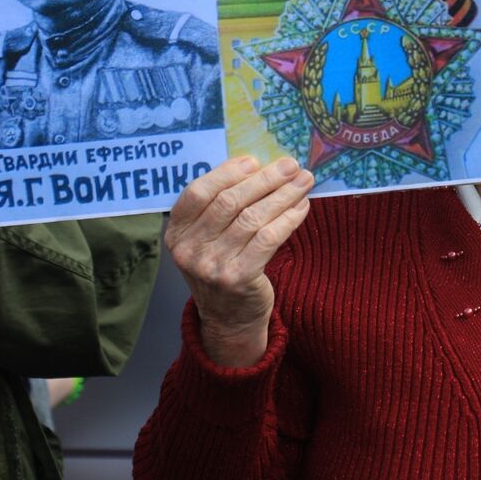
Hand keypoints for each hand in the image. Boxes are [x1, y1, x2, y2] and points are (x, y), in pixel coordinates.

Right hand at [165, 156, 313, 367]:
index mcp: (177, 232)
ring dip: (283, 195)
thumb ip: (221, 206)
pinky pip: (268, 238)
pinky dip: (288, 219)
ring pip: (253, 218)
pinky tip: (302, 208)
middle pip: (230, 202)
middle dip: (265, 179)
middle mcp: (189, 249)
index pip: (199, 192)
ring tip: (304, 181)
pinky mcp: (238, 278)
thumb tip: (259, 166)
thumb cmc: (223, 265)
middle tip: (291, 165)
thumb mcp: (208, 238)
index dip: (227, 172)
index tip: (255, 161)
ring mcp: (211, 266)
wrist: (229, 318)